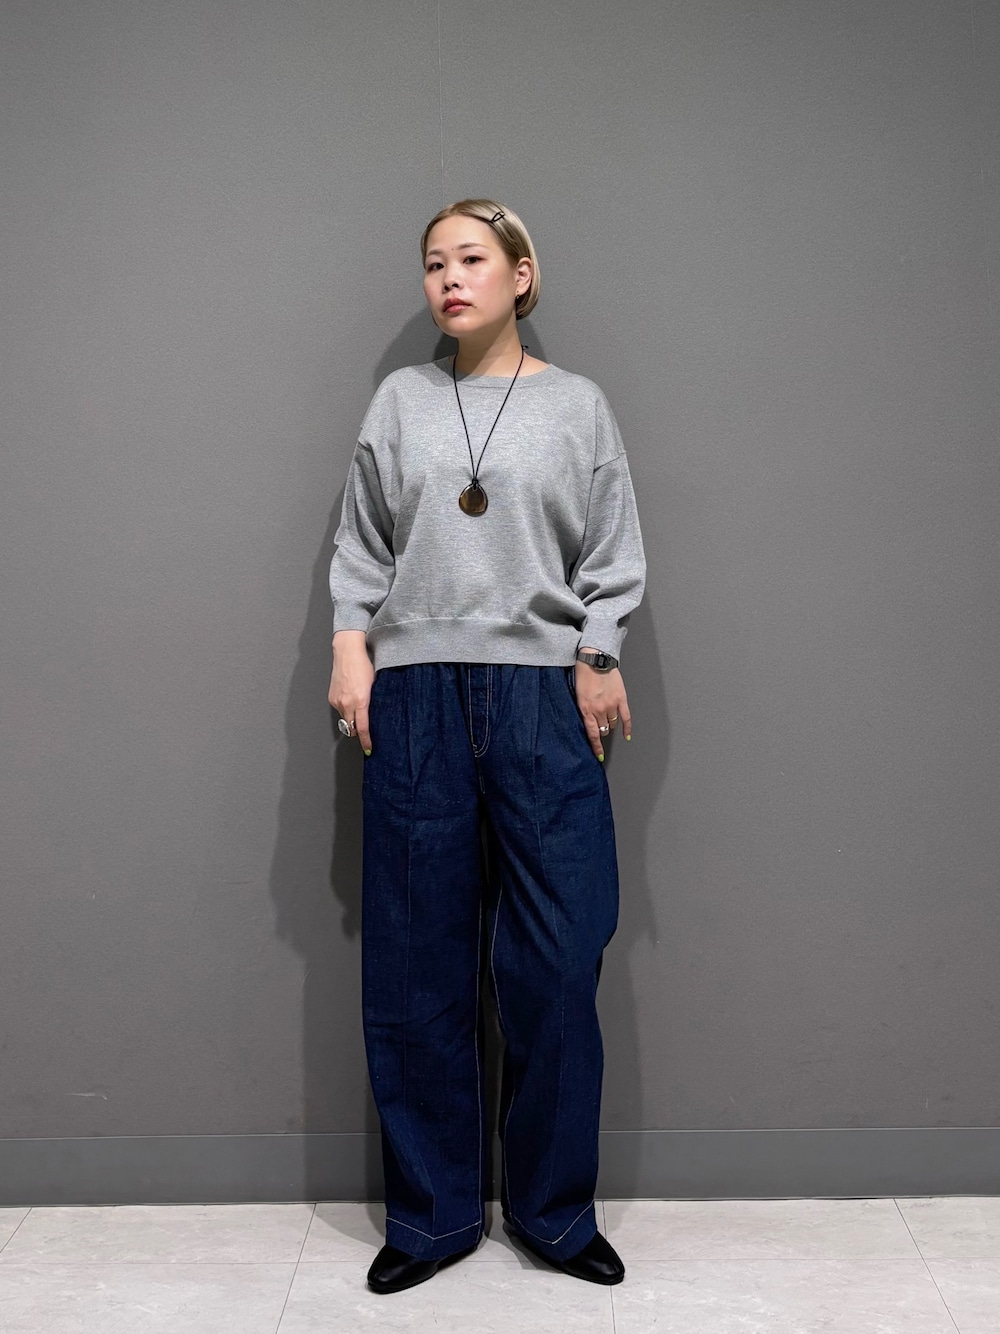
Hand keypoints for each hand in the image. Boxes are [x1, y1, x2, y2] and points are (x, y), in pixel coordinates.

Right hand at [328, 631, 373, 753]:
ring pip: (345, 718)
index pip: (362, 728)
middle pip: (351, 727)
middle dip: (357, 731)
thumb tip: (374, 714)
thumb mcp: (374, 685)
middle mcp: (347, 703)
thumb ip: (372, 702)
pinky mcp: (331, 697)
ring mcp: (337, 701)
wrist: (347, 653)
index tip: (368, 749)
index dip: (365, 741)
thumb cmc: (363, 665)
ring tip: (358, 707)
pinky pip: (339, 709)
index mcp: (360, 701)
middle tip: (364, 730)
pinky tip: (350, 698)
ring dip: (351, 718)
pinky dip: (345, 708)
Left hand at [573, 655, 631, 760]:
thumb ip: (583, 708)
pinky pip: (626, 718)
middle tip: (600, 729)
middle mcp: (599, 710)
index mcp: (586, 709)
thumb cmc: (583, 673)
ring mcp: (611, 705)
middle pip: (603, 729)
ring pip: (612, 723)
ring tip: (607, 720)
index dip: (596, 747)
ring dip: (610, 724)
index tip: (598, 756)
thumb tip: (587, 720)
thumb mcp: (577, 694)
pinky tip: (627, 735)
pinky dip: (627, 728)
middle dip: (601, 731)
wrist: (595, 658)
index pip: (592, 734)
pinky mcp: (621, 699)